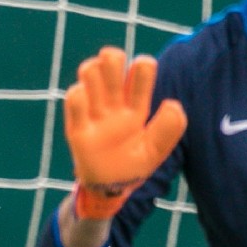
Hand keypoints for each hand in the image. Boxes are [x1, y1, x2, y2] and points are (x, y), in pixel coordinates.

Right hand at [63, 48, 186, 218]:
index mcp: (137, 105)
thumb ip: (169, 130)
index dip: (142, 65)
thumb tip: (172, 104)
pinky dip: (78, 95)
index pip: (140, 71)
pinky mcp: (78, 127)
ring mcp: (95, 111)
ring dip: (93, 73)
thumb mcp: (156, 151)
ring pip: (89, 72)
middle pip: (111, 62)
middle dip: (112, 58)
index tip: (143, 71)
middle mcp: (115, 102)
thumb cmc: (134, 165)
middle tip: (115, 72)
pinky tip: (85, 103)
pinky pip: (74, 99)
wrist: (110, 189)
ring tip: (100, 94)